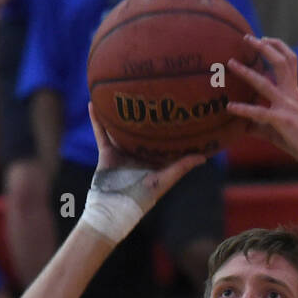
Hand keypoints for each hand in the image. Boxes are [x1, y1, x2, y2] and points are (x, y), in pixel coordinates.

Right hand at [87, 102, 205, 209]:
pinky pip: (100, 132)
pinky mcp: (107, 153)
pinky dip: (96, 119)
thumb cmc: (143, 197)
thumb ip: (182, 167)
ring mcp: (122, 152)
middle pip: (142, 129)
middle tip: (149, 89)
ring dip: (118, 111)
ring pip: (120, 127)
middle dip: (144, 112)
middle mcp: (138, 154)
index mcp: (153, 159)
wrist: (116, 208)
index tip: (176, 106)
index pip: (163, 138)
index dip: (169, 124)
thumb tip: (204, 157)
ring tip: (119, 91)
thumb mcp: (165, 180)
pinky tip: (93, 103)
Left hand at [226, 35, 297, 171]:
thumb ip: (261, 126)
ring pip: (264, 83)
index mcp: (294, 93)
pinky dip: (243, 109)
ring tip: (230, 63)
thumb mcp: (279, 131)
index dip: (278, 46)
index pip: (290, 61)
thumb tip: (243, 126)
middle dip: (263, 47)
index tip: (264, 39)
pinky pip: (259, 113)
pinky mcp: (282, 121)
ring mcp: (287, 107)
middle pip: (280, 62)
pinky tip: (230, 107)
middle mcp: (291, 95)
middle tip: (246, 38)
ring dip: (246, 72)